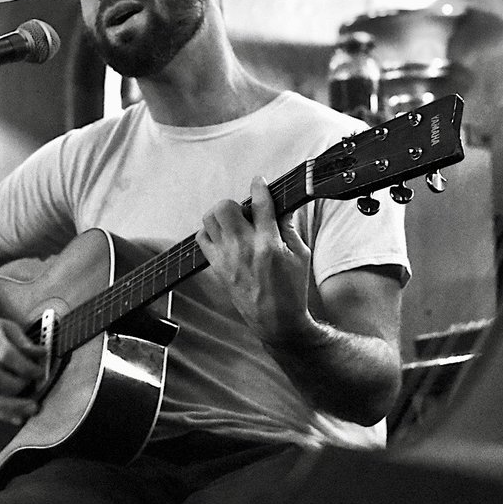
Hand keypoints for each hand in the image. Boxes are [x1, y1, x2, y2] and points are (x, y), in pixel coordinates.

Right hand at [0, 312, 46, 424]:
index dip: (26, 367)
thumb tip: (42, 354)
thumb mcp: (7, 327)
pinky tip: (18, 418)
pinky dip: (2, 414)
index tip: (41, 372)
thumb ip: (24, 342)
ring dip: (13, 406)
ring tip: (32, 409)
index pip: (7, 356)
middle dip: (20, 385)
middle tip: (36, 386)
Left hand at [197, 176, 317, 346]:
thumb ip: (288, 226)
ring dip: (221, 215)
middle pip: (225, 207)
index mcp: (269, 244)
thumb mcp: (300, 254)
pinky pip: (202, 239)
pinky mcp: (217, 268)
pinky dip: (211, 232)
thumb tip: (281, 205)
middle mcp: (244, 248)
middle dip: (236, 204)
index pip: (260, 204)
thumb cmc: (293, 289)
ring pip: (209, 219)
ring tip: (235, 225)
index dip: (259, 187)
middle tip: (246, 214)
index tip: (259, 181)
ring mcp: (227, 258)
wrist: (277, 321)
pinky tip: (225, 238)